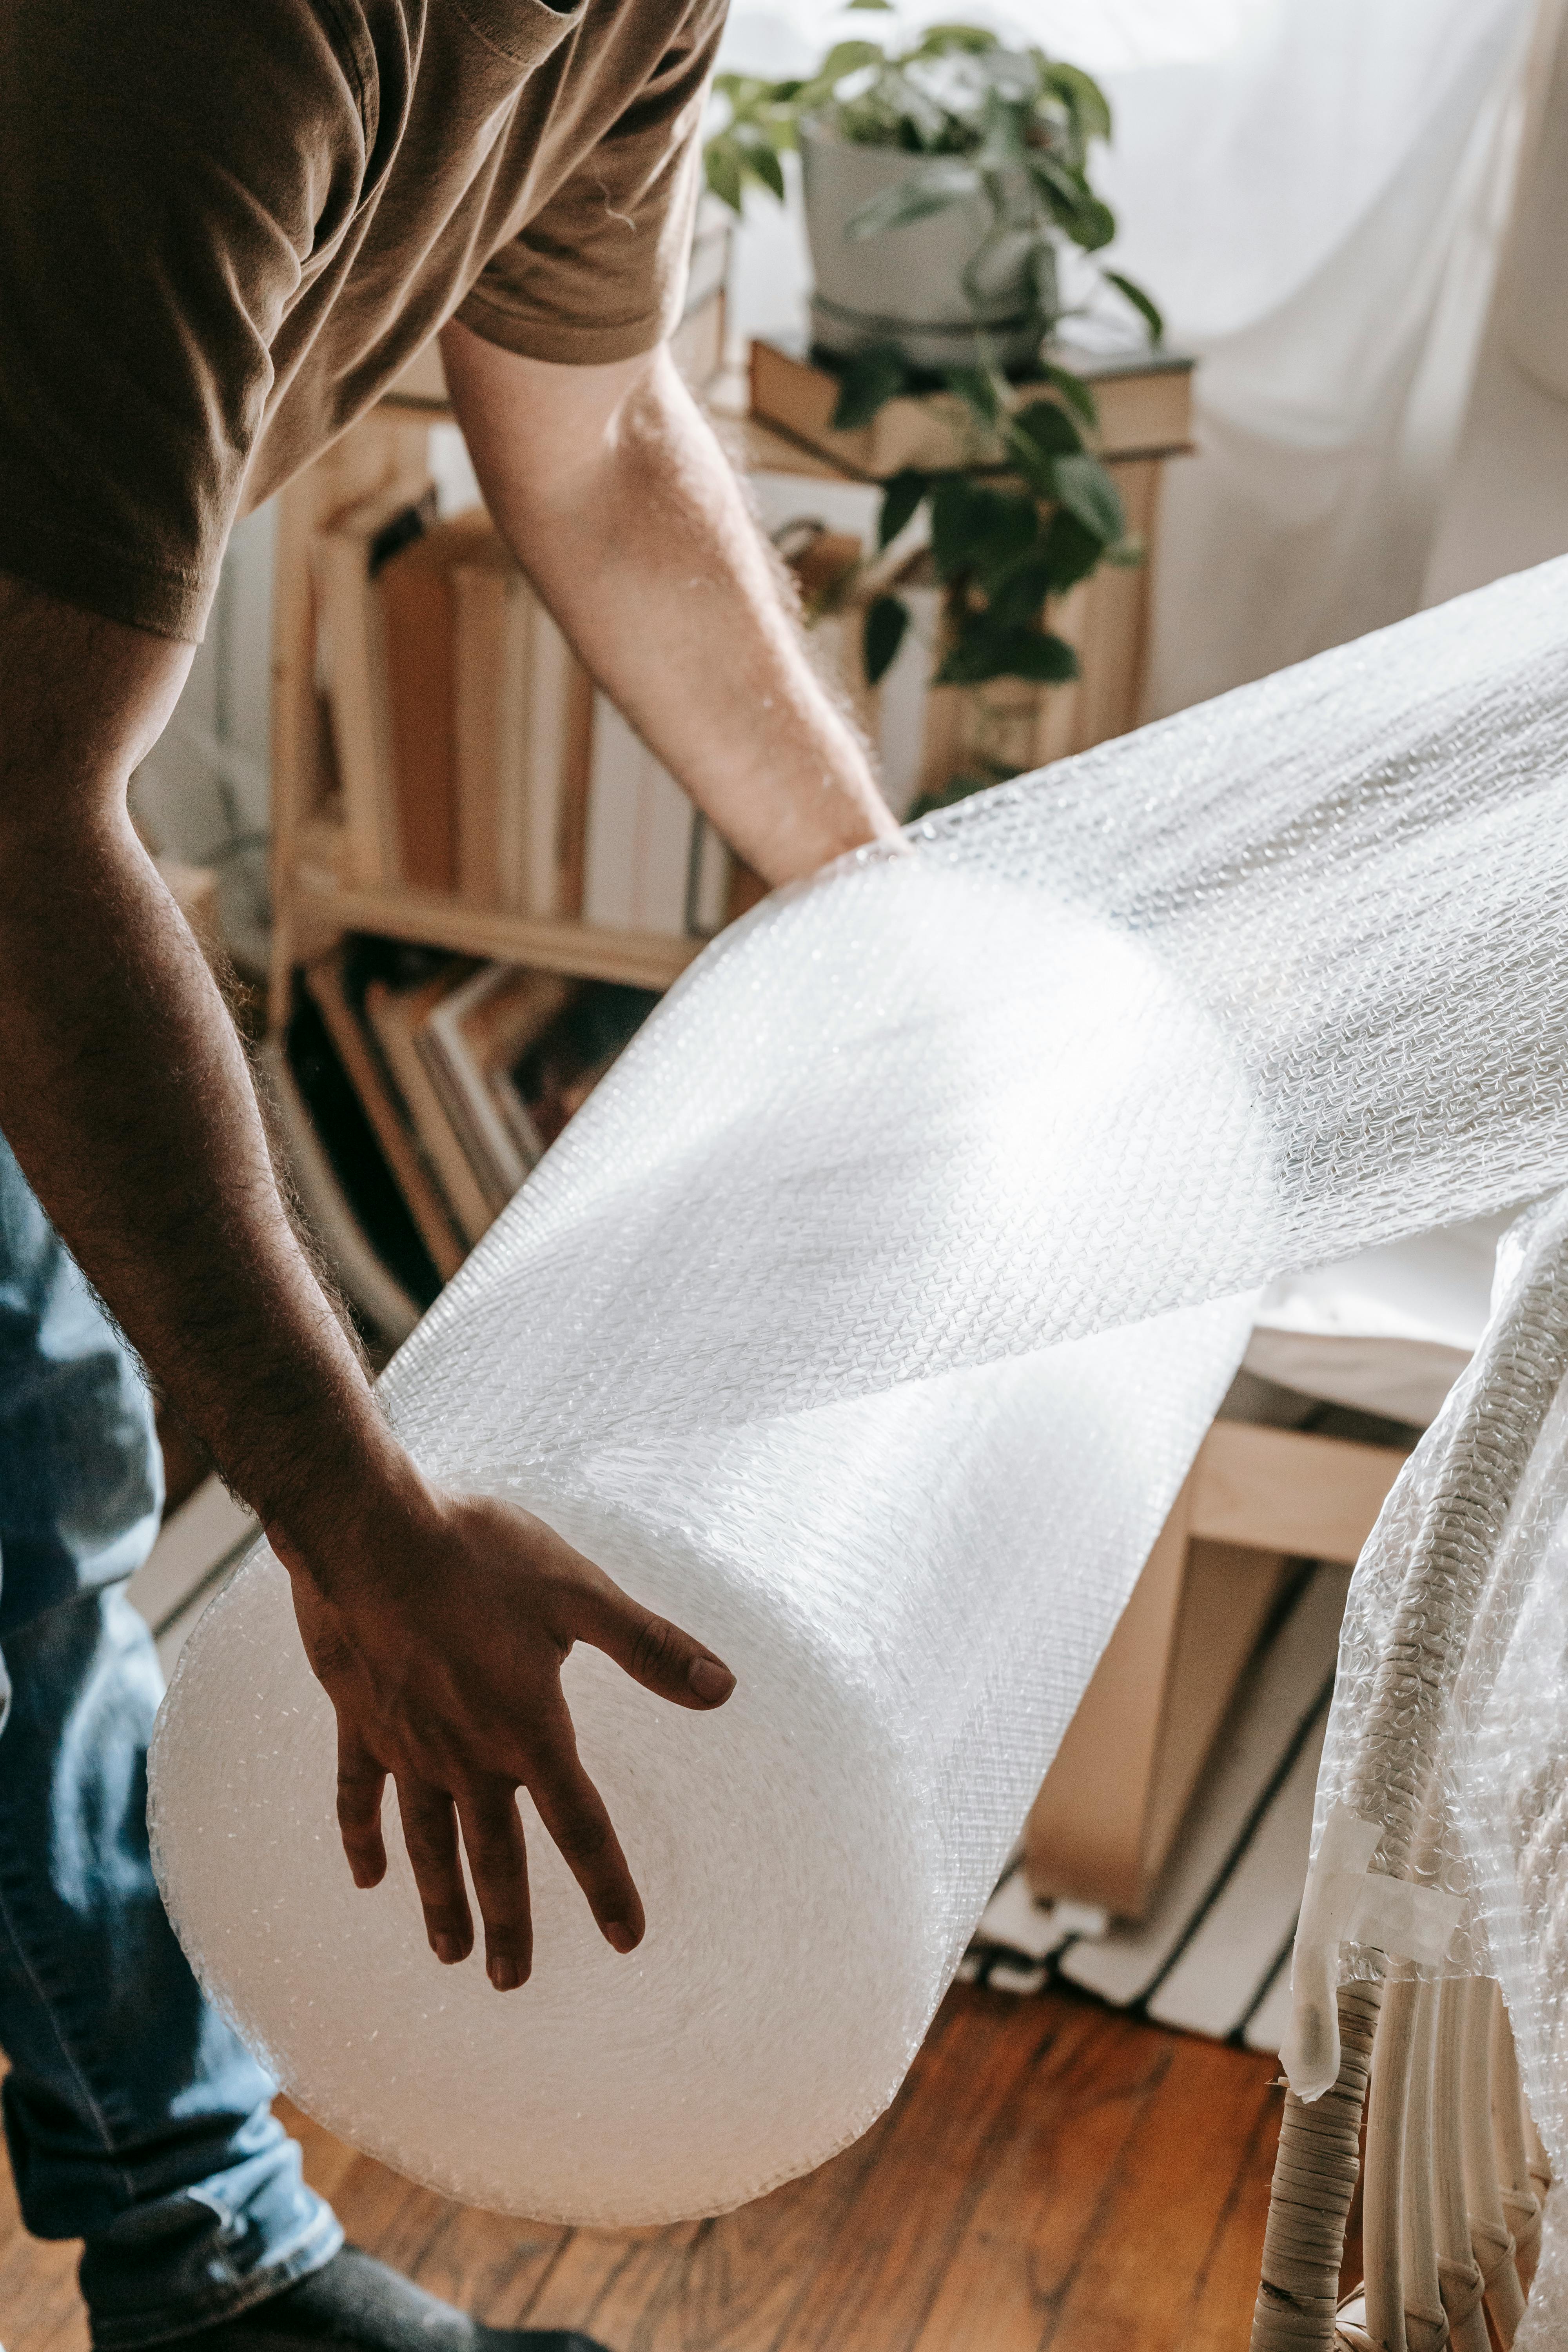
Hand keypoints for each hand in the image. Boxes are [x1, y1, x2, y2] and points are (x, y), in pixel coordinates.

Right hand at [276, 1479, 735, 1989]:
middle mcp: (468, 1754)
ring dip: (440, 1901)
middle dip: (510, 1922)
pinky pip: (359, 1796)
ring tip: (451, 1955)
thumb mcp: (579, 1593)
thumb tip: (725, 1689)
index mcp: (528, 1728)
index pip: (581, 1825)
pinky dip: (364, 1839)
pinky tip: (367, 1877)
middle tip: (512, 1982)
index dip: (608, 1885)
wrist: (371, 1532)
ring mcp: (407, 1744)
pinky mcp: (361, 1721)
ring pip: (428, 1842)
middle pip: (495, 1856)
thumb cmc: (482, 1553)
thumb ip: (649, 1647)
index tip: (628, 1940)